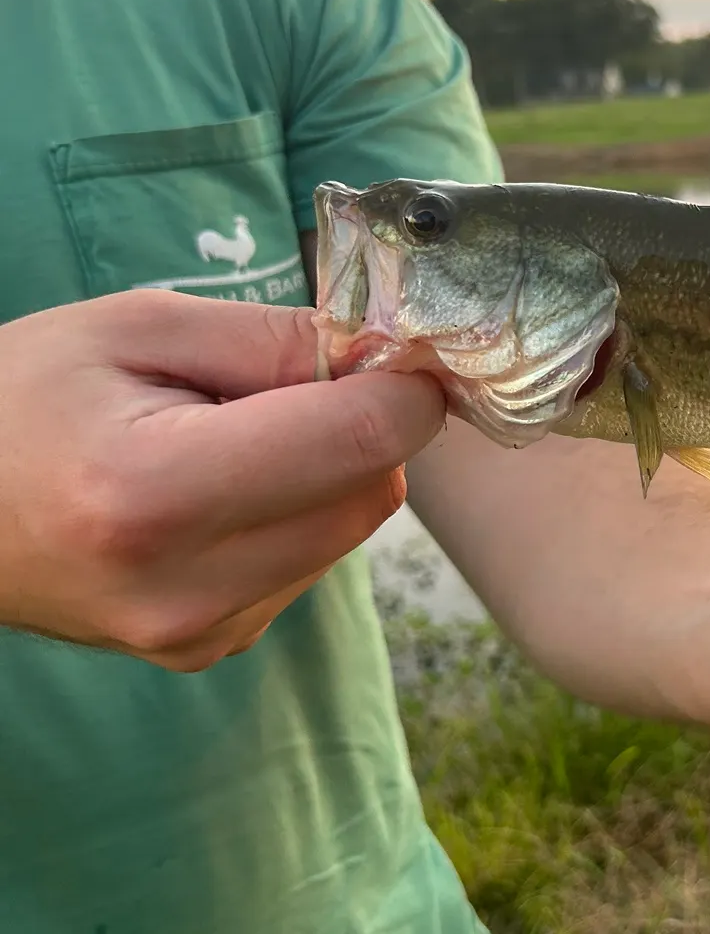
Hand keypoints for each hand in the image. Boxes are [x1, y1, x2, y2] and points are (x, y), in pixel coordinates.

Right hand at [0, 290, 443, 670]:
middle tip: (295, 380)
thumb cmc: (25, 396)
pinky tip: (224, 486)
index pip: (361, 442)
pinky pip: (311, 561)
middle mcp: (185, 589)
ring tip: (232, 436)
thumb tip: (392, 356)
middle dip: (365, 424)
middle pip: (370, 492)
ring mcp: (198, 634)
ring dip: (332, 470)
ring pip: (351, 529)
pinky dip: (300, 511)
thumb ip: (277, 338)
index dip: (405, 385)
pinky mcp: (208, 648)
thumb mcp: (141, 327)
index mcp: (156, 495)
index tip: (401, 346)